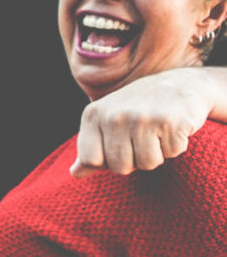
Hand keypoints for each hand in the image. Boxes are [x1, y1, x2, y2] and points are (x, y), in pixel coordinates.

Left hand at [72, 67, 213, 176]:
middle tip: (143, 138)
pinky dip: (176, 145)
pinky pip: (172, 153)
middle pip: (120, 167)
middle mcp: (114, 115)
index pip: (90, 160)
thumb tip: (75, 173)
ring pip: (147, 164)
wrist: (181, 83)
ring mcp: (141, 117)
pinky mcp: (169, 121)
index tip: (118, 145)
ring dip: (157, 154)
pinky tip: (173, 127)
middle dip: (135, 160)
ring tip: (157, 132)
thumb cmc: (139, 108)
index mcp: (93, 115)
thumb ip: (91, 148)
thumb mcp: (107, 122)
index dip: (107, 161)